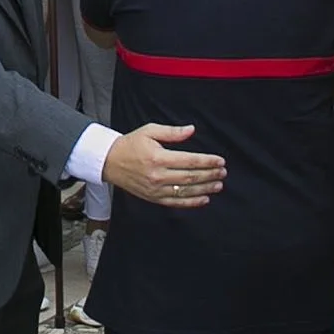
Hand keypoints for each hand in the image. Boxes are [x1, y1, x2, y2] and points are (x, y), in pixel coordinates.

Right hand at [102, 123, 225, 206]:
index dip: (207, 162)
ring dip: (205, 189)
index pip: (190, 161)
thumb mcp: (149, 131)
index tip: (220, 161)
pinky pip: (175, 202)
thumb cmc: (130, 144)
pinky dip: (191, 202)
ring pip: (186, 191)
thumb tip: (191, 130)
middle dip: (210, 175)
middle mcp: (158, 175)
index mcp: (158, 157)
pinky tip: (204, 199)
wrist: (110, 162)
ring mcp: (155, 189)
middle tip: (223, 173)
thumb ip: (172, 132)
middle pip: (191, 177)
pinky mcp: (153, 197)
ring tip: (218, 185)